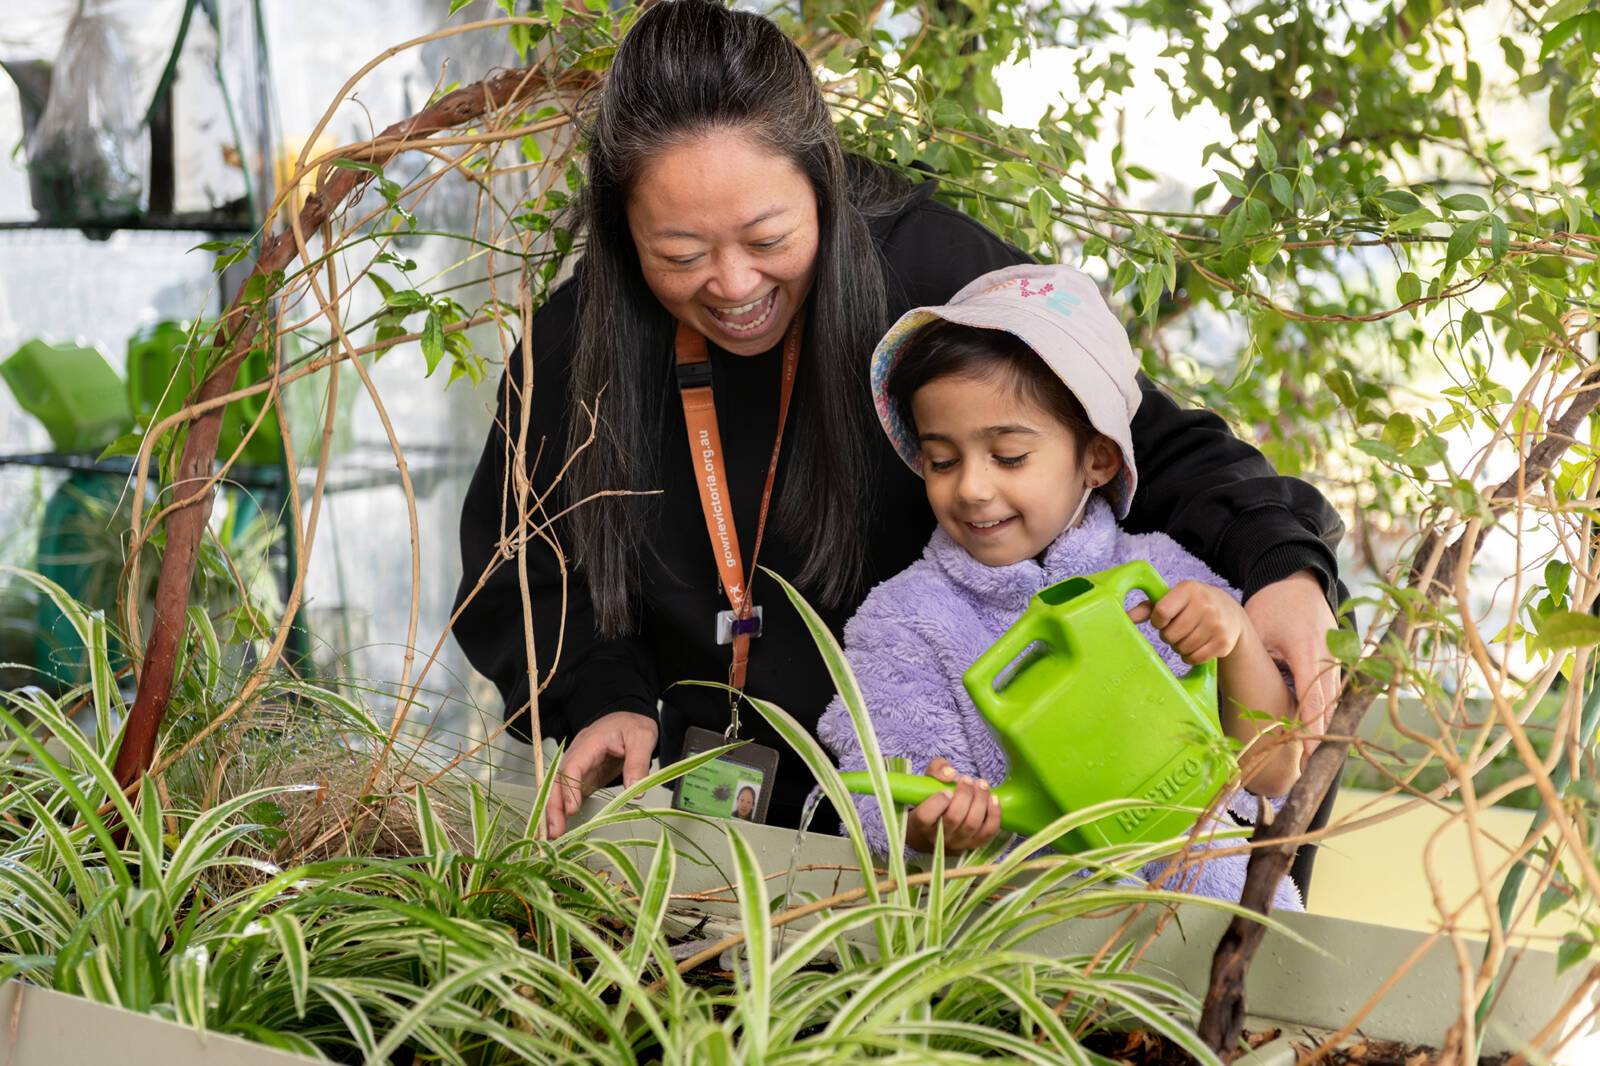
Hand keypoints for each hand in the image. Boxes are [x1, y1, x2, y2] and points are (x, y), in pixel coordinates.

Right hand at [542, 710, 657, 838]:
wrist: (629, 718)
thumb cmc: (632, 725)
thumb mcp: (642, 738)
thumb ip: (638, 762)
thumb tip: (636, 790)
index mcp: (590, 742)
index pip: (573, 765)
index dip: (570, 788)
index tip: (572, 809)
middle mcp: (578, 754)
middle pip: (558, 780)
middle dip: (554, 805)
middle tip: (554, 831)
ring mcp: (578, 766)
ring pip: (559, 789)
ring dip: (554, 811)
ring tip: (554, 835)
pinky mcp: (583, 776)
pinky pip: (569, 793)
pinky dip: (563, 810)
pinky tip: (561, 827)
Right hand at [904, 757, 1000, 853]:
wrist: (944, 820)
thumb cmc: (935, 797)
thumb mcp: (931, 779)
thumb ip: (937, 770)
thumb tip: (950, 774)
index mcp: (922, 822)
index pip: (925, 816)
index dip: (938, 802)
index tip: (947, 790)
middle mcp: (939, 836)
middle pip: (953, 818)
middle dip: (964, 796)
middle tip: (967, 780)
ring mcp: (958, 842)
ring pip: (972, 824)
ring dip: (980, 801)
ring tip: (981, 785)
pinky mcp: (976, 843)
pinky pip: (989, 831)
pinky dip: (994, 814)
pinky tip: (993, 798)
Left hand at [1127, 580, 1242, 664]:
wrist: (1230, 613)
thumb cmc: (1192, 605)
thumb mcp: (1174, 599)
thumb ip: (1148, 607)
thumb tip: (1125, 617)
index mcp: (1188, 589)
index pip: (1161, 612)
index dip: (1158, 621)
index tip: (1163, 620)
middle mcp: (1205, 604)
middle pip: (1170, 634)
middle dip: (1168, 636)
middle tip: (1176, 629)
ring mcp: (1216, 624)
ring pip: (1182, 648)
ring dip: (1179, 646)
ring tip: (1186, 636)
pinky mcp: (1223, 642)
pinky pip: (1195, 658)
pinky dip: (1190, 657)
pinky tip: (1195, 646)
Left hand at [1244, 569, 1339, 764]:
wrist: (1297, 581)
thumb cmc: (1274, 605)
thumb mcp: (1262, 631)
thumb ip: (1260, 660)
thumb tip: (1248, 689)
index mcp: (1309, 653)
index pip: (1313, 699)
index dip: (1311, 728)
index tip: (1308, 754)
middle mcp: (1329, 659)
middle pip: (1328, 705)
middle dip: (1320, 736)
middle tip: (1308, 765)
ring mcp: (1335, 658)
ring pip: (1333, 699)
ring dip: (1324, 725)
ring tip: (1313, 755)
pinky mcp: (1335, 658)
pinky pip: (1332, 689)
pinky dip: (1324, 709)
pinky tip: (1316, 729)